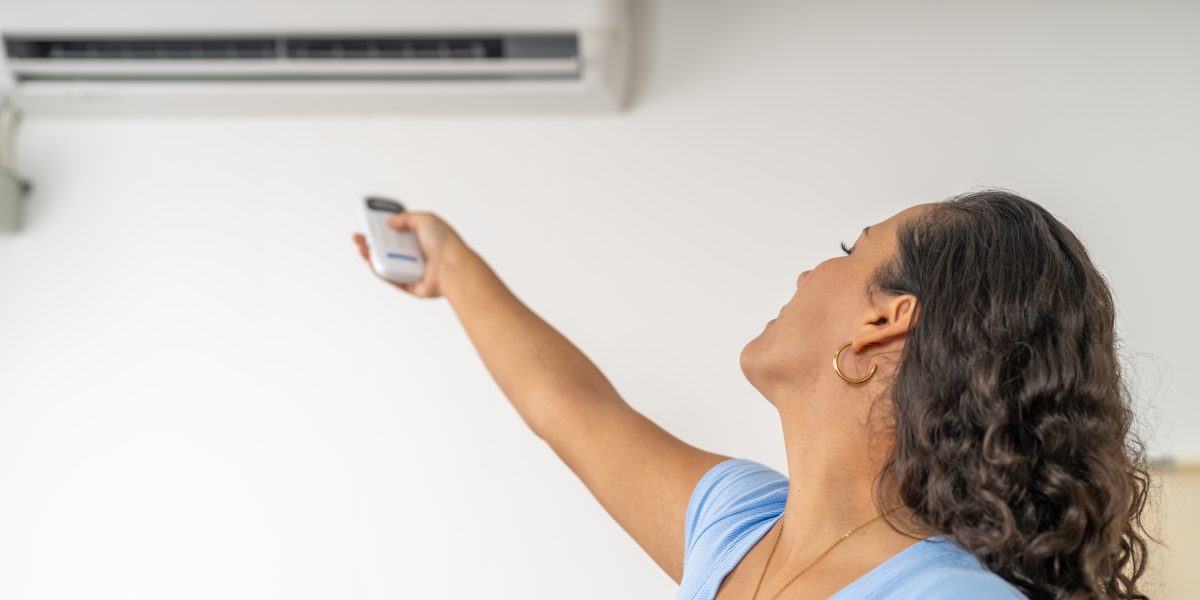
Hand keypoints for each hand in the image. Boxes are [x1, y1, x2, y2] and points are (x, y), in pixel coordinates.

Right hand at [352, 211, 469, 298]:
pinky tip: (370, 260)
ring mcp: (413, 271)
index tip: (369, 224)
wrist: (453, 266)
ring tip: (360, 246)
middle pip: (389, 250)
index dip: (382, 230)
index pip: (398, 233)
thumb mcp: (426, 219)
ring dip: (370, 256)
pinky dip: (379, 270)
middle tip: (358, 237)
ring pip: (387, 264)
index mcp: (422, 239)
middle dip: (371, 243)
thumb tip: (389, 222)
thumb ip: (406, 218)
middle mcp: (417, 255)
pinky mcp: (411, 286)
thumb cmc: (445, 243)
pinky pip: (391, 279)